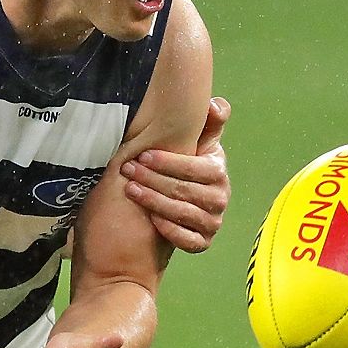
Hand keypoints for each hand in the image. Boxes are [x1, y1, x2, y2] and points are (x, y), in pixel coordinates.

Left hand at [122, 96, 230, 251]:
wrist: (175, 204)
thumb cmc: (181, 167)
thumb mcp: (194, 143)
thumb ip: (206, 123)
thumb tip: (215, 105)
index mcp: (218, 171)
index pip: (197, 168)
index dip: (170, 162)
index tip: (143, 154)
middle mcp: (220, 198)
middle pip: (186, 190)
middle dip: (154, 179)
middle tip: (127, 169)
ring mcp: (212, 222)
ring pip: (184, 214)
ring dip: (155, 202)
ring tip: (130, 190)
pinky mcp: (202, 242)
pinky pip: (189, 241)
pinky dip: (170, 231)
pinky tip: (150, 220)